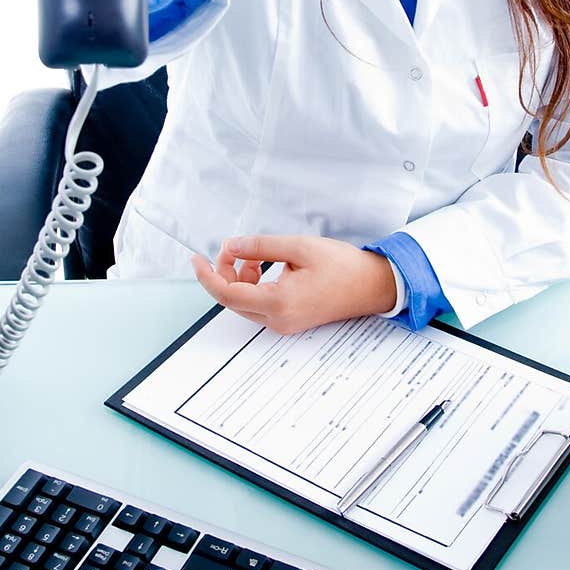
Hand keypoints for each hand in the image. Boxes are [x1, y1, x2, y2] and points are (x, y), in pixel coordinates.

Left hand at [190, 235, 398, 334]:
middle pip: (232, 299)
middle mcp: (277, 319)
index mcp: (278, 302)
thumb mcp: (299, 247)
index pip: (226, 293)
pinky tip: (263, 267)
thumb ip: (260, 246)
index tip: (197, 258)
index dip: (207, 275)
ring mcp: (283, 323)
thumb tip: (230, 246)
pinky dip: (253, 285)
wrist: (373, 286)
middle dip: (224, 272)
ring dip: (239, 278)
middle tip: (231, 248)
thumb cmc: (343, 267)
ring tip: (254, 255)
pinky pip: (258, 304)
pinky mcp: (289, 320)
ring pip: (244, 302)